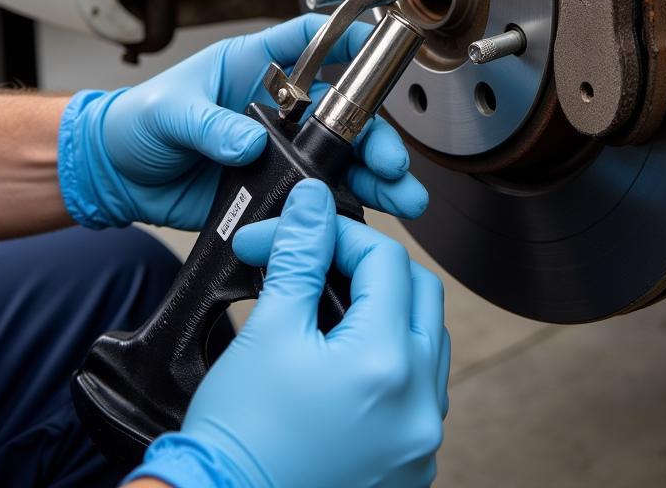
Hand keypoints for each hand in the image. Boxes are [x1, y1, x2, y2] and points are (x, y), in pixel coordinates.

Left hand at [57, 15, 428, 229]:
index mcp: (254, 66)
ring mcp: (278, 148)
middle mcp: (277, 106)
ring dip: (373, 172)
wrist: (116, 177)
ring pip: (340, 155)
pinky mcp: (272, 186)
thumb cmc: (137, 122)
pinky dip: (344, 205)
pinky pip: (315, 193)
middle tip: (389, 158)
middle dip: (374, 132)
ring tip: (401, 194)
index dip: (348, 37)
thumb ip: (208, 124)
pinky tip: (369, 216)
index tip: (379, 45)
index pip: (310, 39)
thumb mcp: (169, 112)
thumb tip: (248, 143)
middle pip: (340, 109)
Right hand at [126, 180, 450, 487]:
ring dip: (389, 313)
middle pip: (420, 295)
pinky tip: (346, 361)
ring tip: (332, 310)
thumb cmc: (239, 434)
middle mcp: (419, 404)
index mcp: (387, 363)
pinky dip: (392, 363)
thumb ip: (300, 254)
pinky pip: (420, 392)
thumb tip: (313, 203)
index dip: (343, 233)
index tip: (303, 231)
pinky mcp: (410, 465)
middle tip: (322, 263)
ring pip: (427, 342)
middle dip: (372, 266)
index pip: (386, 260)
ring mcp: (420, 441)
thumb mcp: (269, 328)